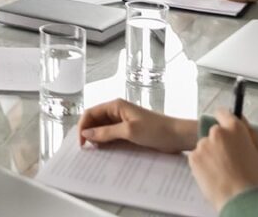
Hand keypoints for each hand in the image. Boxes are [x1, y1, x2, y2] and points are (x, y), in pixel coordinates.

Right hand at [78, 99, 197, 152]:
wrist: (176, 135)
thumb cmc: (155, 130)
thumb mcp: (129, 131)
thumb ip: (107, 132)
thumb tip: (87, 133)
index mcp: (116, 106)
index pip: (91, 112)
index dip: (82, 126)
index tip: (81, 143)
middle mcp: (117, 111)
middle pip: (95, 120)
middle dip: (88, 133)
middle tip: (87, 150)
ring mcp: (122, 121)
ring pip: (102, 128)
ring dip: (97, 138)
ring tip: (96, 152)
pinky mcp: (128, 130)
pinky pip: (111, 135)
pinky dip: (106, 142)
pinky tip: (106, 151)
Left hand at [188, 108, 257, 212]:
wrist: (240, 201)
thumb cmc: (255, 180)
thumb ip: (253, 134)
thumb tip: (243, 122)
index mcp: (235, 128)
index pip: (223, 113)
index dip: (225, 121)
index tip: (227, 131)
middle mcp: (217, 132)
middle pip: (215, 133)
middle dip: (220, 142)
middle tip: (229, 160)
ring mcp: (203, 145)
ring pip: (206, 146)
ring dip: (211, 154)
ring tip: (222, 172)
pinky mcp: (194, 158)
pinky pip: (198, 158)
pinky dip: (203, 165)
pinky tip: (214, 176)